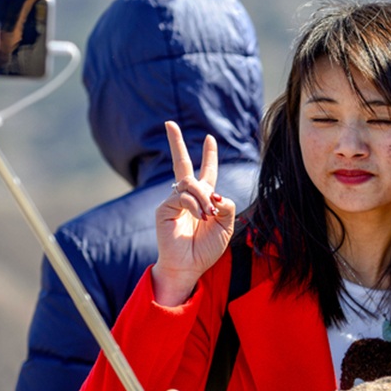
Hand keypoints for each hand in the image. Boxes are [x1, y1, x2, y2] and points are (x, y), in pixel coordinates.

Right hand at [153, 120, 235, 304]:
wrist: (189, 267)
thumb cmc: (206, 249)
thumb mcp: (226, 226)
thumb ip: (226, 206)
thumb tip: (214, 193)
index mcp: (203, 199)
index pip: (207, 172)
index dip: (208, 156)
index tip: (210, 138)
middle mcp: (187, 196)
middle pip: (181, 163)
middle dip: (176, 143)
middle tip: (169, 123)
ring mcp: (174, 201)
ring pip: (190, 184)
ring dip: (202, 197)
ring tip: (208, 216)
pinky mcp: (164, 208)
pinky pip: (182, 197)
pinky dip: (194, 206)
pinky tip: (199, 217)